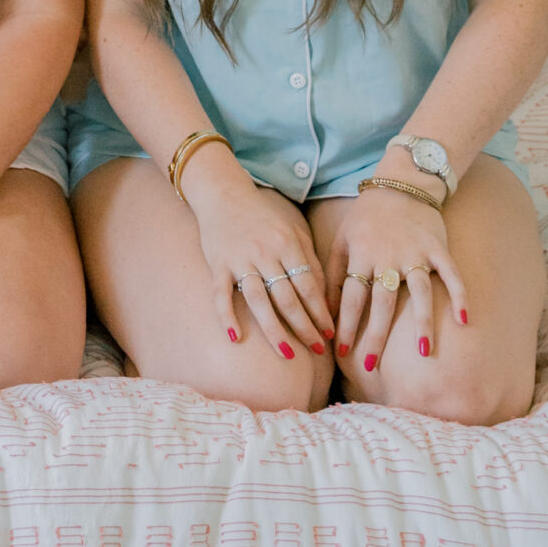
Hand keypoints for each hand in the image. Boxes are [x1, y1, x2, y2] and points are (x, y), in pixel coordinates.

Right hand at [189, 172, 333, 356]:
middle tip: (316, 350)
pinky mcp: (218, 264)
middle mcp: (264, 252)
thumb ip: (309, 259)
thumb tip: (325, 296)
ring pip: (258, 300)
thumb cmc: (262, 216)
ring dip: (273, 329)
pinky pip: (221, 294)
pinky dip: (227, 316)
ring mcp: (239, 259)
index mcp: (286, 244)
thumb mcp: (292, 230)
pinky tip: (235, 337)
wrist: (222, 193)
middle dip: (304, 327)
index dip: (320, 311)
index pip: (307, 285)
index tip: (329, 334)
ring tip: (287, 353)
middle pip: (287, 297)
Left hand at [323, 186, 467, 370]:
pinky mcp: (439, 248)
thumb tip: (326, 310)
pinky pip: (451, 274)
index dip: (347, 324)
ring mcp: (416, 252)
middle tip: (372, 366)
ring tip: (424, 353)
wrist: (401, 182)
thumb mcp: (343, 238)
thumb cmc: (367, 216)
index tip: (342, 352)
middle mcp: (388, 256)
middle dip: (376, 336)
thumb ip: (335, 273)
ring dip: (422, 323)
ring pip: (419, 292)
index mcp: (362, 255)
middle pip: (382, 302)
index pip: (352, 296)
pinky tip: (464, 320)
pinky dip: (459, 295)